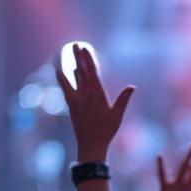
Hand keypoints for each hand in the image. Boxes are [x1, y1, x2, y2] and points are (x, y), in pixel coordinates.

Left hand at [55, 44, 133, 162]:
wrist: (91, 145)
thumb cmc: (107, 131)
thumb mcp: (117, 115)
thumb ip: (123, 100)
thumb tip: (132, 87)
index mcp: (98, 95)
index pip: (92, 73)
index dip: (88, 60)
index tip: (85, 49)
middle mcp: (85, 95)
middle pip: (81, 72)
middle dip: (79, 58)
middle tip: (76, 45)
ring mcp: (77, 99)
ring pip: (73, 78)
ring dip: (71, 64)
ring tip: (68, 52)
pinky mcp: (71, 105)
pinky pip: (65, 88)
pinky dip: (62, 78)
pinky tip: (58, 70)